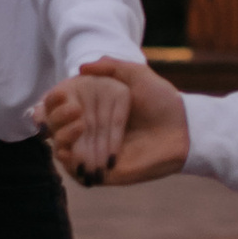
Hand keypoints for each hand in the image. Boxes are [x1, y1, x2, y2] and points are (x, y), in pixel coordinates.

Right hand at [37, 53, 189, 186]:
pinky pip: (75, 171)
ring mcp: (94, 152)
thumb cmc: (163, 101)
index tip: (57, 95)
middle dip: (56, 120)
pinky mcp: (101, 171)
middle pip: (57, 128)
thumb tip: (81, 67)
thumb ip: (111, 66)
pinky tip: (70, 150)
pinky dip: (68, 162)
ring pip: (62, 149)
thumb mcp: (137, 75)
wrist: (184, 130)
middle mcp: (91, 131)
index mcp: (95, 109)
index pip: (62, 107)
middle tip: (73, 110)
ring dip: (63, 139)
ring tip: (79, 126)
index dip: (53, 102)